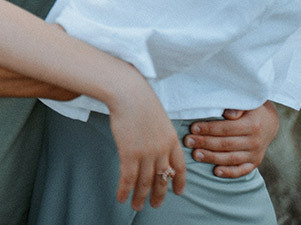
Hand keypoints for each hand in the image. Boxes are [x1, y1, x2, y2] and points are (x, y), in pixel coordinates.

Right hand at [107, 85, 185, 209]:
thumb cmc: (141, 100)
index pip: (179, 167)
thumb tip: (155, 145)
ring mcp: (146, 154)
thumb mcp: (159, 118)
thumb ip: (160, 134)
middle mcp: (162, 150)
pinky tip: (121, 197)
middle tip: (155, 205)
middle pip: (162, 179)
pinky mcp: (129, 154)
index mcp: (172, 140)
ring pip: (145, 182)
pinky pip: (128, 178)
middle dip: (158, 194)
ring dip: (140, 197)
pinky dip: (124, 190)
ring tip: (137, 206)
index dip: (179, 181)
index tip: (178, 192)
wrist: (129, 94)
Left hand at [185, 101, 278, 177]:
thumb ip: (237, 107)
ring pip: (231, 158)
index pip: (226, 129)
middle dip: (205, 143)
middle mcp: (255, 141)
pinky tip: (216, 171)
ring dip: (212, 157)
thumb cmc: (252, 110)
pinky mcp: (255, 162)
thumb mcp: (247, 103)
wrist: (270, 123)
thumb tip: (228, 114)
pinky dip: (229, 172)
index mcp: (252, 125)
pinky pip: (242, 170)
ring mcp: (255, 154)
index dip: (209, 129)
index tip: (193, 128)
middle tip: (188, 142)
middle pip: (226, 144)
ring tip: (195, 155)